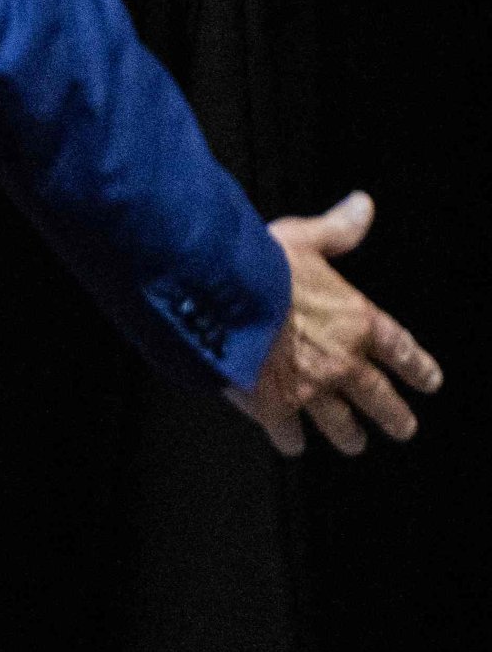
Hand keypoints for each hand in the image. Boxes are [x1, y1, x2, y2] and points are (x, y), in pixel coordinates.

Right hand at [232, 193, 442, 454]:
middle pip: (379, 397)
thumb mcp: (303, 237)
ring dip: (348, 435)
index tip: (429, 381)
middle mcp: (343, 361)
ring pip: (340, 422)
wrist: (222, 298)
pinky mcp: (274, 405)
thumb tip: (363, 206)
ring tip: (354, 444)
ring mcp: (310, 388)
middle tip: (403, 429)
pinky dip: (290, 439)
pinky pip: (287, 431)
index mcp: (357, 321)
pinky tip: (291, 444)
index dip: (417, 367)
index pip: (400, 349)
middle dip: (393, 416)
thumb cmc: (262, 265)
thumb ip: (336, 230)